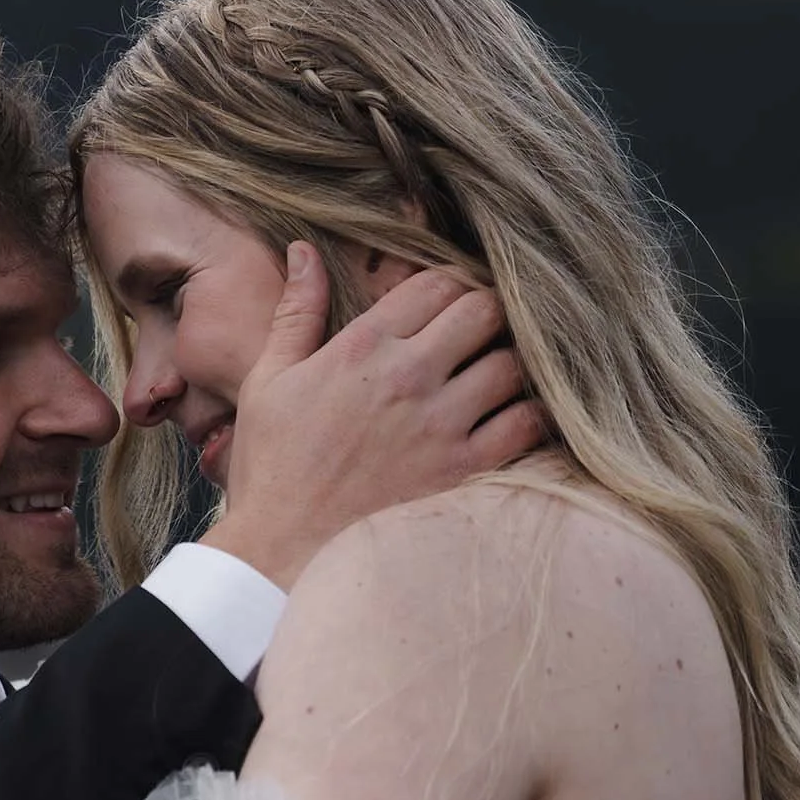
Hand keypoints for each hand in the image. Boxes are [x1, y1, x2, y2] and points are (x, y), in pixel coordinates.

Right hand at [204, 244, 547, 589]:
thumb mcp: (269, 378)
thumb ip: (297, 310)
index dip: (450, 282)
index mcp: (363, 346)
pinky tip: (512, 416)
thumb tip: (305, 250)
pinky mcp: (463, 470)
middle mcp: (408, 376)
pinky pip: (524, 425)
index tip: (449, 299)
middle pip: (484, 311)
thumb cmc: (274, 464)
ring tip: (495, 372)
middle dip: (486, 312)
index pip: (436, 283)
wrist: (282, 549)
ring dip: (509, 361)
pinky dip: (529, 414)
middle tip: (479, 330)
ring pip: (512, 364)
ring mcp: (440, 424)